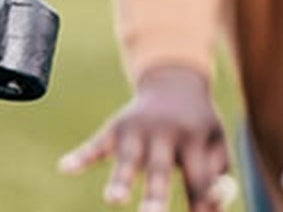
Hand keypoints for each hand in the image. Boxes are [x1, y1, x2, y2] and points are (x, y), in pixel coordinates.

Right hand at [61, 65, 232, 210]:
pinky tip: (65, 168)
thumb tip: (207, 210)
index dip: (201, 203)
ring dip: (120, 179)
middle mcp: (164, 132)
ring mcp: (136, 129)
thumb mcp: (217, 146)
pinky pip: (96, 144)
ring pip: (126, 158)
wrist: (173, 83)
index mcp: (194, 138)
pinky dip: (81, 157)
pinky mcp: (114, 128)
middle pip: (159, 169)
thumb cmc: (199, 127)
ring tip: (114, 200)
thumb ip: (217, 179)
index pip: (198, 178)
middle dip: (155, 195)